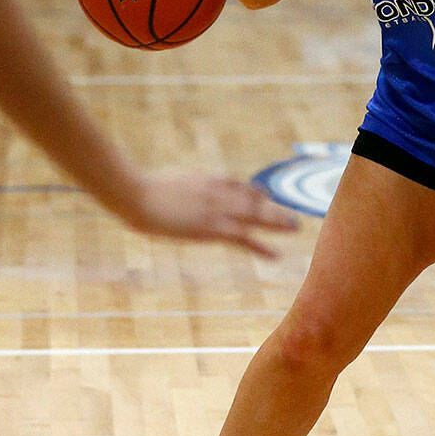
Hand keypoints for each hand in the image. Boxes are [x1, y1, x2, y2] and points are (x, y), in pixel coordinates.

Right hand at [112, 173, 298, 257]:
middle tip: (293, 215)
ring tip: (296, 228)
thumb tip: (164, 190)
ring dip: (278, 223)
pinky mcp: (212, 228)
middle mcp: (218, 193)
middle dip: (273, 208)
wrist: (137, 194)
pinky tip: (276, 255)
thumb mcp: (161, 183)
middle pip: (253, 200)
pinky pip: (244, 239)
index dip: (254, 193)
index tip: (266, 197)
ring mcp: (217, 210)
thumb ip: (173, 187)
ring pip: (256, 217)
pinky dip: (261, 247)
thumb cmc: (140, 189)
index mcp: (206, 180)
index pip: (237, 185)